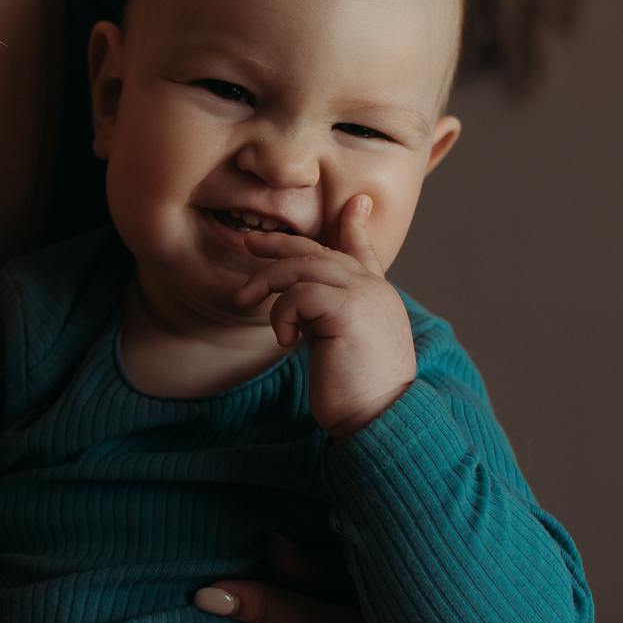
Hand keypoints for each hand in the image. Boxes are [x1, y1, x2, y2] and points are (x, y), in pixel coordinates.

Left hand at [236, 195, 413, 435]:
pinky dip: (281, 313)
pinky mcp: (347, 310)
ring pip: (303, 267)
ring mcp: (364, 295)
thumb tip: (295, 302)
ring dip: (266, 283)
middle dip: (280, 245)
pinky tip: (285, 339)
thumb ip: (326, 316)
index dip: (354, 226)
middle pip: (319, 253)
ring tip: (244, 302)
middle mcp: (374, 289)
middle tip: (249, 244)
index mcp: (376, 297)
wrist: (378, 418)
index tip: (355, 203)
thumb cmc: (356, 391)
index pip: (364, 252)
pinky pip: (299, 293)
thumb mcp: (341, 344)